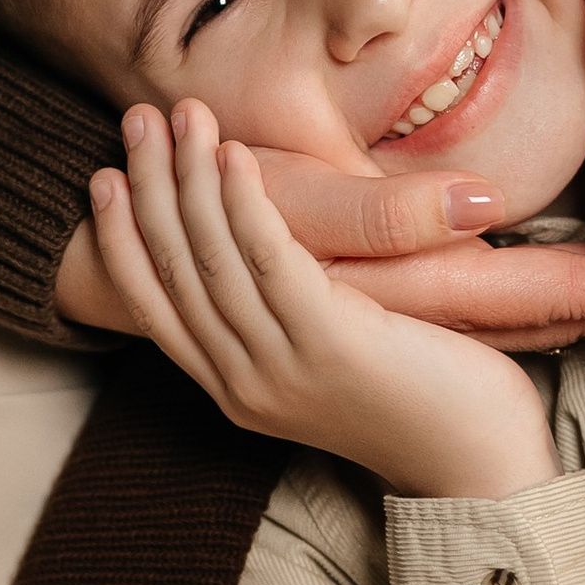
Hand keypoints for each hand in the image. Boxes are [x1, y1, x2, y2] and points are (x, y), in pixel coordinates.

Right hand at [57, 139, 584, 348]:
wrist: (480, 466)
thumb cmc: (419, 399)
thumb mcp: (331, 358)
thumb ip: (289, 320)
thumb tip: (269, 258)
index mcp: (235, 388)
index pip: (154, 307)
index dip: (122, 240)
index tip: (103, 179)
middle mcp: (244, 383)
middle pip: (175, 272)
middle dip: (148, 190)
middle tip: (135, 122)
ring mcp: (283, 368)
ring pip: (214, 260)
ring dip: (190, 180)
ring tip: (182, 118)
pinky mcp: (332, 345)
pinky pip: (271, 262)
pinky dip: (248, 205)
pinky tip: (237, 157)